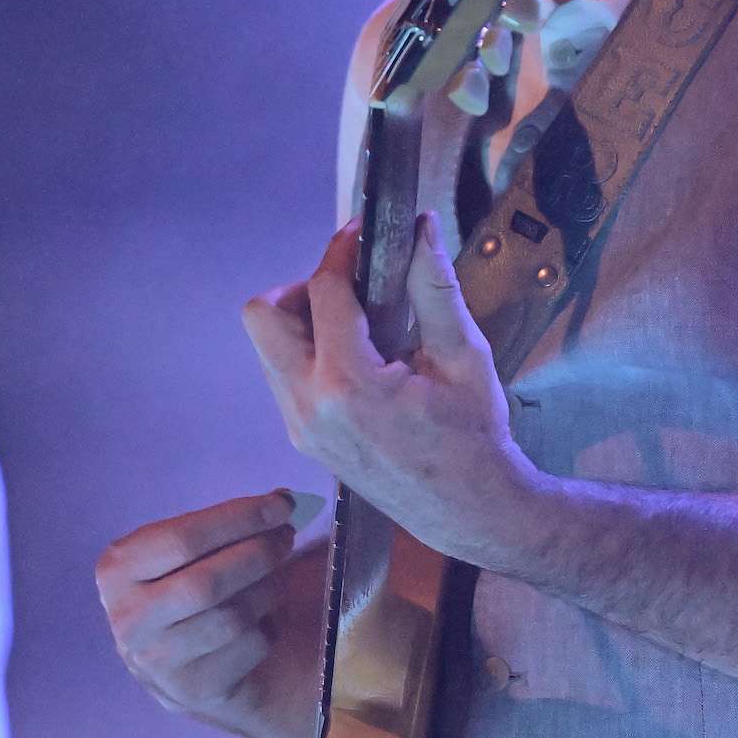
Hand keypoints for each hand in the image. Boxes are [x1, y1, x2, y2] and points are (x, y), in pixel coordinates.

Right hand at [95, 489, 311, 737]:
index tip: (282, 504)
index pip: (184, 537)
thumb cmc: (190, 586)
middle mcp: (128, 619)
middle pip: (208, 581)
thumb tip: (282, 501)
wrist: (186, 664)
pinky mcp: (191, 690)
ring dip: (267, 590)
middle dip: (259, 553)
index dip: (240, 518)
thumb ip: (224, 526)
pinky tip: (259, 621)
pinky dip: (267, 628)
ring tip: (272, 578)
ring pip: (233, 617)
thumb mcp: (186, 553)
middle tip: (286, 537)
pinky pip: (248, 648)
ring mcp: (156, 662)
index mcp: (118, 570)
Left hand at [241, 213, 537, 564]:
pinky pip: (283, 375)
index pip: (323, 291)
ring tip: (360, 321)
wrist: (469, 511)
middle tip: (352, 287)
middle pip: (263, 316)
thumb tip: (422, 226)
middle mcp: (309, 407)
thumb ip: (434, 287)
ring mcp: (299, 428)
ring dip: (303, 319)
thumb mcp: (464, 356)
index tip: (365, 232)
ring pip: (267, 346)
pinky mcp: (302, 439)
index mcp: (349, 385)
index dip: (342, 251)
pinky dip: (309, 351)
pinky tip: (358, 356)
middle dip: (303, 287)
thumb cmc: (475, 437)